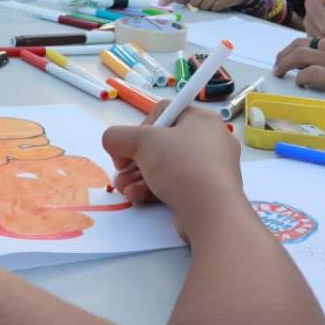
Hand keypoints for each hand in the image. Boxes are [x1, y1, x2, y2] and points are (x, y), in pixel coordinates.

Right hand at [102, 102, 242, 229]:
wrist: (211, 211)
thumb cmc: (181, 165)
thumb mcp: (141, 142)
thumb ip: (118, 136)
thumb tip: (113, 143)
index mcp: (202, 120)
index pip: (165, 113)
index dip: (142, 127)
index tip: (129, 145)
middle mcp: (211, 141)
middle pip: (162, 144)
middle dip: (135, 160)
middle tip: (121, 171)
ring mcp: (212, 169)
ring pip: (166, 167)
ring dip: (139, 177)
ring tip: (125, 188)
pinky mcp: (208, 194)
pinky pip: (176, 186)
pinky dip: (155, 190)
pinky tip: (139, 197)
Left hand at [273, 27, 324, 102]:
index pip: (318, 38)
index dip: (303, 47)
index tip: (296, 56)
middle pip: (302, 44)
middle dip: (285, 53)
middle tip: (278, 64)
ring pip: (301, 56)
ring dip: (285, 64)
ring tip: (278, 72)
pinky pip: (311, 74)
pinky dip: (301, 78)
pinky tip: (299, 83)